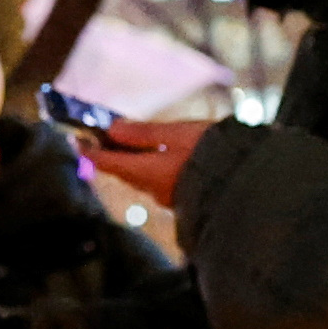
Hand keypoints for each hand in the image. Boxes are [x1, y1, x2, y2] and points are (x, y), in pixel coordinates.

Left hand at [79, 119, 210, 208]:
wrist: (251, 184)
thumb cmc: (215, 154)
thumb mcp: (178, 134)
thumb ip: (144, 133)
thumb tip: (112, 129)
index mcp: (146, 171)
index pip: (107, 162)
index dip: (89, 150)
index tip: (76, 139)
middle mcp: (153, 189)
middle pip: (124, 170)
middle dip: (113, 154)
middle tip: (104, 137)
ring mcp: (169, 197)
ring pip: (143, 177)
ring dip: (135, 161)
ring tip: (133, 144)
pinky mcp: (186, 200)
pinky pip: (162, 182)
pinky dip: (155, 168)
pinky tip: (165, 158)